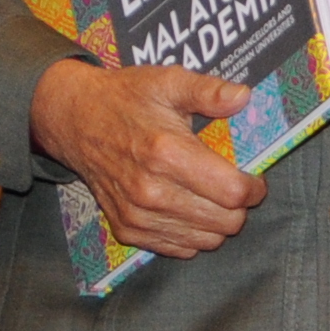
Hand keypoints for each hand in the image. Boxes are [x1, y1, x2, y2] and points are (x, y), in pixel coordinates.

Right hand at [29, 57, 266, 257]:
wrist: (76, 120)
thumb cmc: (126, 99)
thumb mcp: (167, 81)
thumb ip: (208, 90)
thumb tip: (243, 97)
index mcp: (166, 152)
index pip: (233, 192)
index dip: (254, 188)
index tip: (253, 178)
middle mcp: (151, 191)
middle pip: (225, 222)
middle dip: (239, 206)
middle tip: (232, 186)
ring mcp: (138, 215)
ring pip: (206, 240)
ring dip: (218, 221)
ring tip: (211, 196)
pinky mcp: (128, 230)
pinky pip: (180, 249)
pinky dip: (193, 233)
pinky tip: (188, 207)